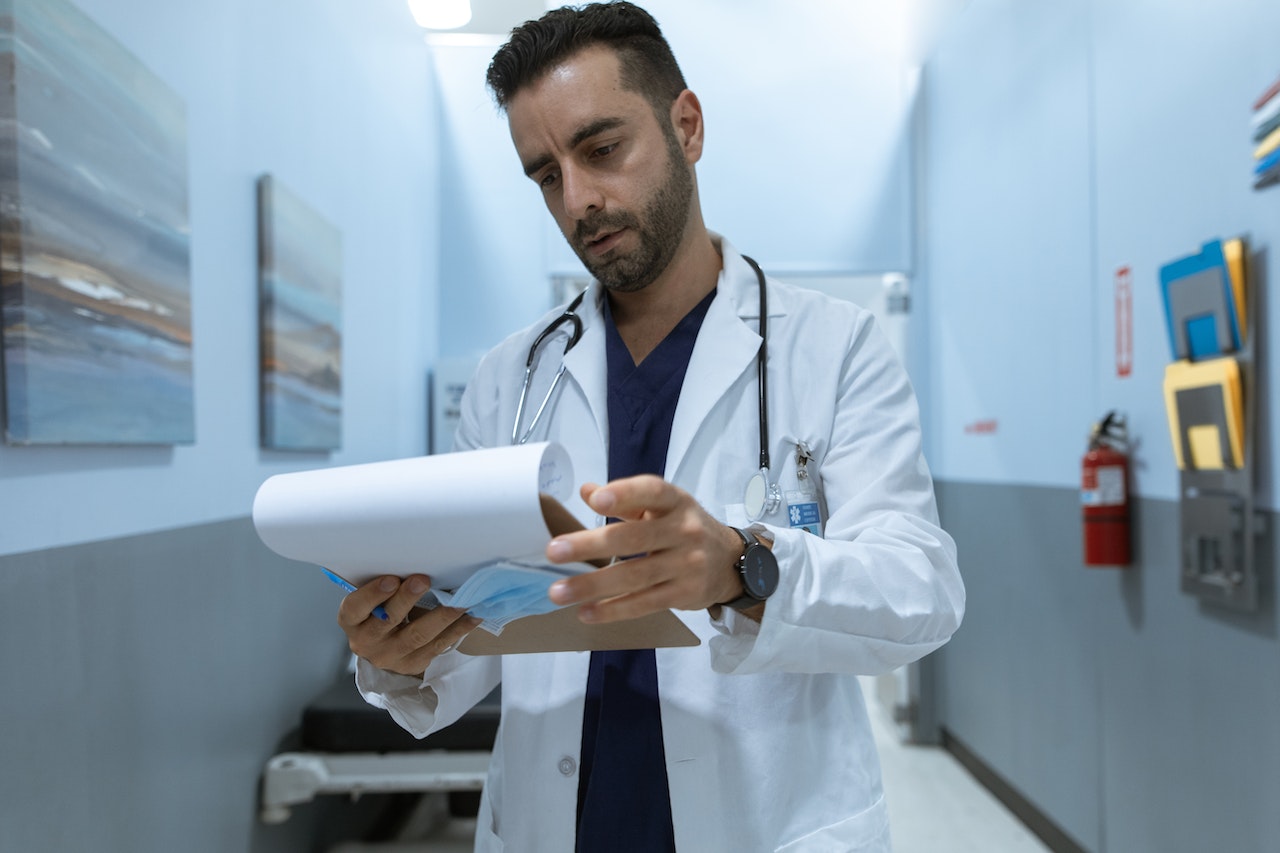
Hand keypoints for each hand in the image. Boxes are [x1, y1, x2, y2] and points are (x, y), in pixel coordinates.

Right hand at [338, 574, 480, 677]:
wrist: (384, 647)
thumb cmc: (380, 609)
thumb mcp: (373, 599)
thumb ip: (386, 585)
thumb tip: (417, 559)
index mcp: (352, 620)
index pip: (355, 608)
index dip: (372, 594)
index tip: (392, 579)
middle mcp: (366, 642)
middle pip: (388, 621)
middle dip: (407, 599)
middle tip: (423, 580)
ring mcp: (390, 656)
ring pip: (417, 636)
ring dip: (441, 616)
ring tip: (459, 600)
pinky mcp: (413, 664)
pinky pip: (438, 646)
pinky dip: (457, 629)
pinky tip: (472, 616)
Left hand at [544, 476, 747, 622]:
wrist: (731, 562)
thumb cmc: (685, 528)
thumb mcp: (664, 507)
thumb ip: (627, 500)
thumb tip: (586, 490)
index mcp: (675, 502)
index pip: (651, 492)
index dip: (625, 494)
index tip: (594, 500)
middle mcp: (684, 530)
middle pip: (634, 538)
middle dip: (591, 545)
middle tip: (554, 551)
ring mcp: (687, 564)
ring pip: (635, 576)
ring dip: (593, 585)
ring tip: (559, 593)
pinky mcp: (685, 594)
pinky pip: (645, 603)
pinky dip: (614, 610)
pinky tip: (587, 612)